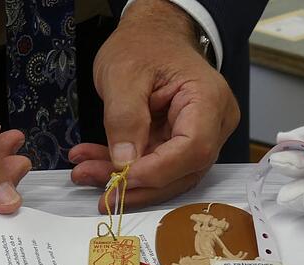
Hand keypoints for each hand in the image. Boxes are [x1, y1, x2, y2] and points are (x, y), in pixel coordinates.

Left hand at [69, 0, 238, 210]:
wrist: (154, 34)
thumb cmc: (145, 45)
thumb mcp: (123, 74)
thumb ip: (124, 118)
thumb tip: (124, 162)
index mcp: (209, 99)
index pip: (193, 148)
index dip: (158, 170)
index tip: (121, 177)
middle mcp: (215, 123)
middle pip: (184, 171)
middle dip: (139, 185)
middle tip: (101, 192)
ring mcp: (203, 135)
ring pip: (171, 175)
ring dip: (129, 181)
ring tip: (88, 173)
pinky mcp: (185, 144)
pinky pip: (160, 166)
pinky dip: (129, 169)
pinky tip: (97, 165)